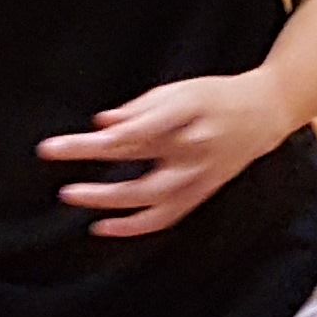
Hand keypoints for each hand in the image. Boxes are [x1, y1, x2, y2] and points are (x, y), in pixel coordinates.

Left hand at [42, 75, 289, 240]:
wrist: (264, 114)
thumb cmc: (215, 98)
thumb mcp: (180, 90)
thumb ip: (141, 108)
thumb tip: (102, 123)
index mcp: (189, 111)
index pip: (147, 124)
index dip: (116, 133)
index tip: (88, 134)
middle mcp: (194, 146)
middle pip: (139, 157)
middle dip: (94, 155)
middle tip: (53, 152)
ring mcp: (197, 175)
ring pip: (150, 196)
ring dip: (108, 199)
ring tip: (70, 194)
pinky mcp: (199, 193)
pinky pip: (164, 217)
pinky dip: (132, 226)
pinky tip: (102, 226)